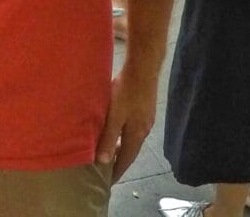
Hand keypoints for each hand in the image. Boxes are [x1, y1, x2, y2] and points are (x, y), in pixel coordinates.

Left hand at [96, 59, 159, 176]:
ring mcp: (146, 120)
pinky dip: (124, 135)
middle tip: (105, 169)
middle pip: (130, 151)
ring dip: (121, 147)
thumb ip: (109, 137)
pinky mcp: (145, 109)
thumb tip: (103, 161)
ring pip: (131, 139)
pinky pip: (133, 129)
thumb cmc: (127, 91)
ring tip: (108, 151)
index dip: (117, 171)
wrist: (143, 68)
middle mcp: (144, 130)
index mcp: (136, 135)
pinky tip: (117, 129)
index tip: (109, 182)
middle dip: (118, 161)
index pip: (126, 160)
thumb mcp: (114, 115)